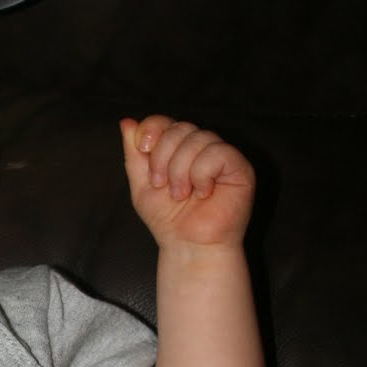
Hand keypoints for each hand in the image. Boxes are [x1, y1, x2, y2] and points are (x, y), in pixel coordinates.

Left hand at [120, 115, 254, 250]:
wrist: (187, 245)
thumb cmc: (168, 219)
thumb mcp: (141, 185)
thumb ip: (133, 154)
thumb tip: (127, 122)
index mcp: (178, 149)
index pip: (165, 121)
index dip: (151, 129)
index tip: (142, 150)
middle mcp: (201, 148)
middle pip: (180, 127)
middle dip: (163, 156)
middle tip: (162, 185)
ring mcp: (221, 156)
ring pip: (198, 139)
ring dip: (181, 170)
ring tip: (181, 194)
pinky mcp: (239, 167)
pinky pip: (217, 152)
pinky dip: (202, 173)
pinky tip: (203, 193)